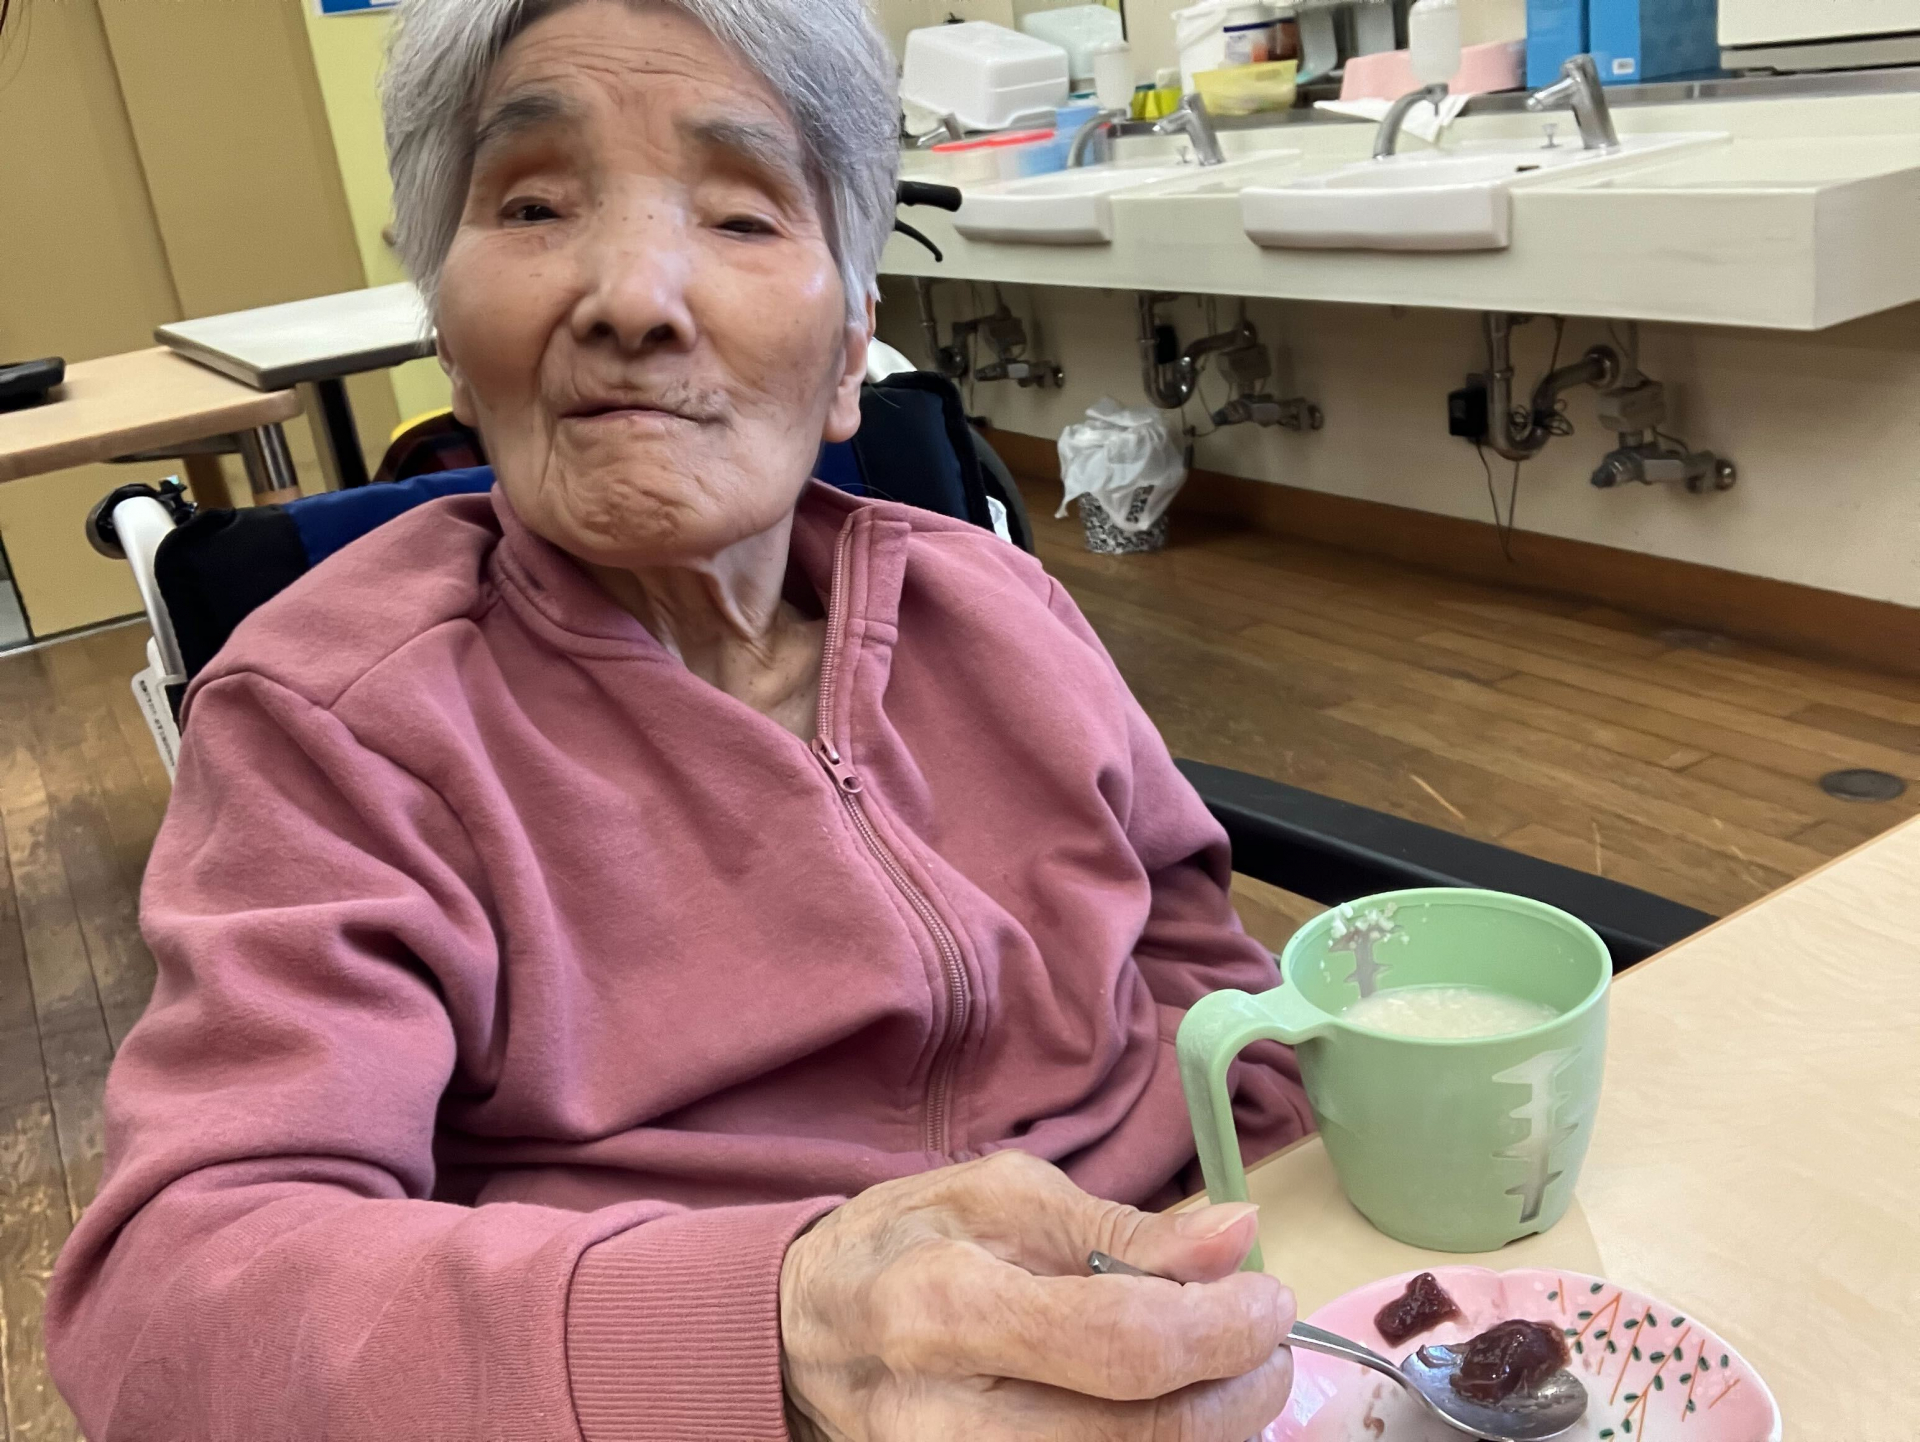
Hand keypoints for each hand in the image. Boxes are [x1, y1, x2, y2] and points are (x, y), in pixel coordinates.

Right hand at [779, 1149, 1295, 1440]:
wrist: (806, 1338)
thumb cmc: (906, 1247)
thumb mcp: (1003, 1196)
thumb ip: (1126, 1231)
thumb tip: (1238, 1234)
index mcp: (945, 1308)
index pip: (1124, 1345)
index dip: (1223, 1327)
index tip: (1267, 1294)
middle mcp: (949, 1424)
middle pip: (1146, 1440)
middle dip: (1240, 1390)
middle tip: (1263, 1338)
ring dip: (1212, 1426)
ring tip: (1216, 1368)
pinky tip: (1164, 1405)